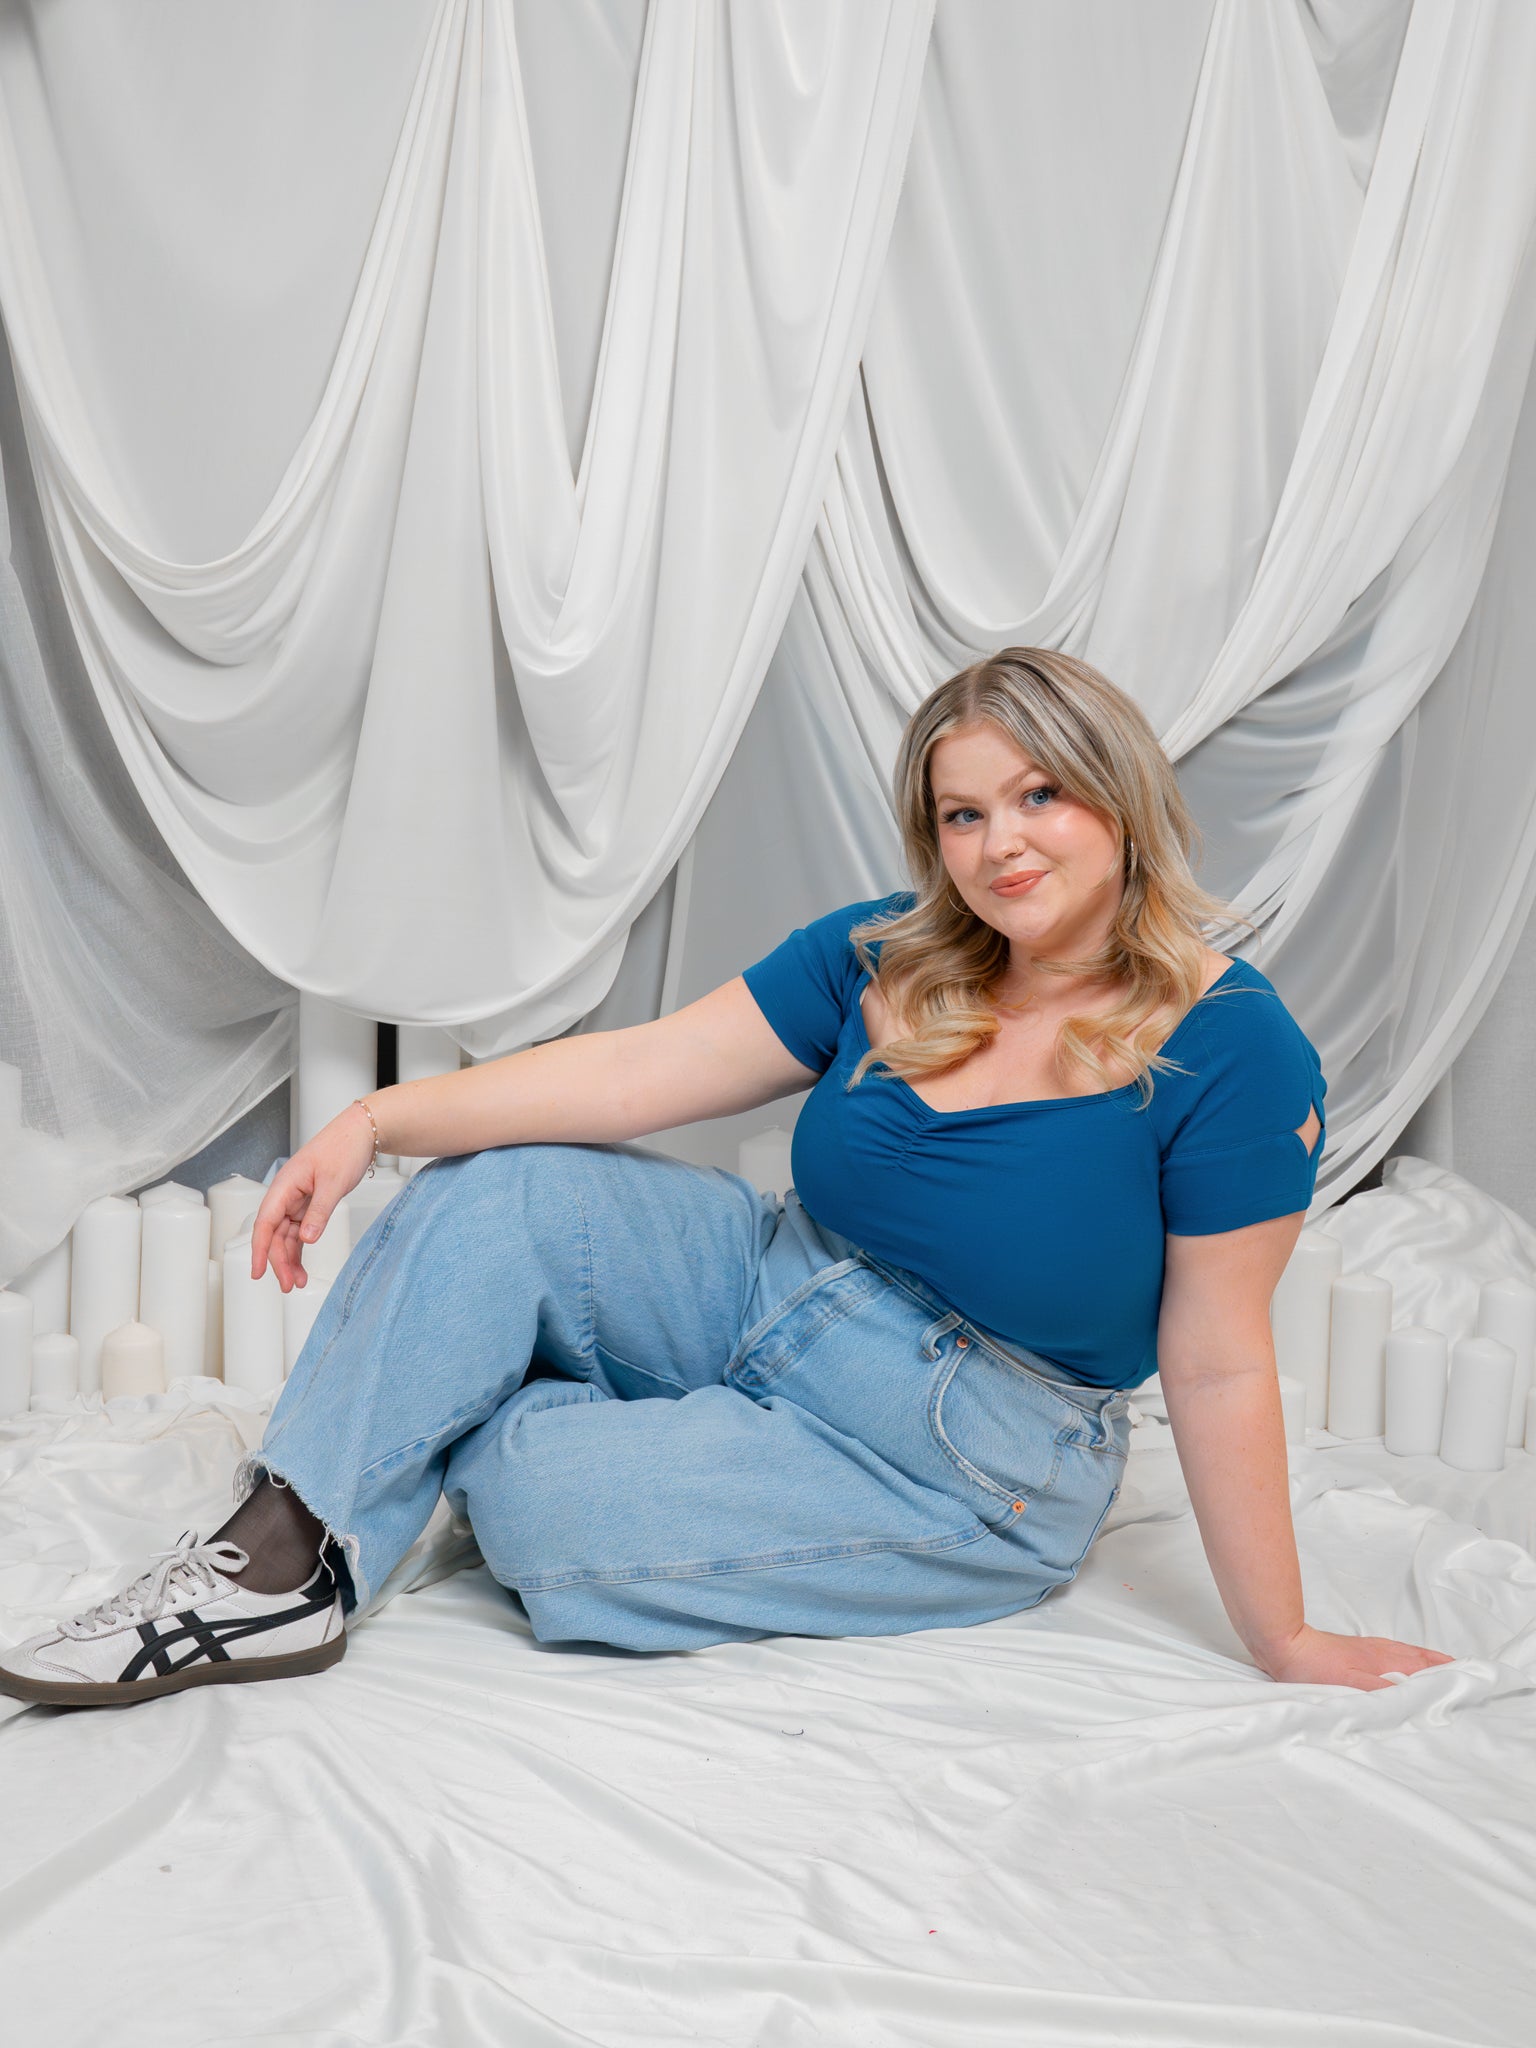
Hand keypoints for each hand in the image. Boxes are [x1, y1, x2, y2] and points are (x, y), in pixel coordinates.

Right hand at [251, 1102, 376, 1291]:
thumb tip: (306, 1239)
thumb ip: (319, 1213)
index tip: (257, 1272)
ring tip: (297, 1283)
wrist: (361, 1132)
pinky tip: (303, 1266)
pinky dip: (301, 1248)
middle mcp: (286, 1194)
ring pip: (286, 1236)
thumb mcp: (333, 1183)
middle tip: (289, 1286)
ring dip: (290, 1259)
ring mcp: (297, 1200)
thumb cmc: (344, 1149)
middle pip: (274, 1234)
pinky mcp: (309, 1204)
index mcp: (284, 1186)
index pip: (265, 1223)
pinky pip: (299, 1231)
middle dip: (279, 1261)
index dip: (259, 1249)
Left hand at [1258, 1622, 1456, 1689]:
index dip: (1449, 1676)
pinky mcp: (1358, 1649)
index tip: (1470, 1685)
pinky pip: (1395, 1654)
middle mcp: (1383, 1652)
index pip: (1427, 1668)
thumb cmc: (1314, 1668)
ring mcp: (1371, 1648)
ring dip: (1430, 1664)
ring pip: (1410, 1655)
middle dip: (1447, 1669)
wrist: (1284, 1645)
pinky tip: (1406, 1667)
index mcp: (1386, 1661)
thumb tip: (1414, 1698)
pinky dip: (1411, 1661)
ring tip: (1447, 1673)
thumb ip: (1383, 1693)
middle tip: (1467, 1679)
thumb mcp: (1351, 1686)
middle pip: (1424, 1659)